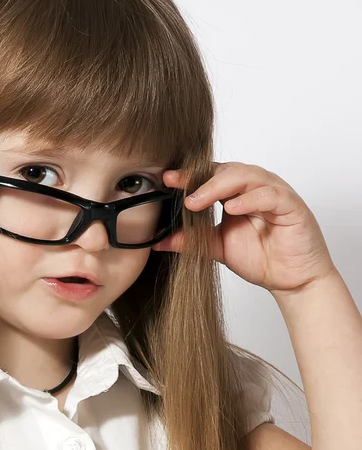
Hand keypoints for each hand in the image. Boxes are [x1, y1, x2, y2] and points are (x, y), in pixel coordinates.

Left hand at [151, 162, 336, 293]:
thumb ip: (191, 241)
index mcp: (236, 193)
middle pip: (226, 170)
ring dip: (219, 186)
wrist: (291, 280)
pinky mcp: (291, 206)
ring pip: (247, 176)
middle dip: (199, 178)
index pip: (210, 175)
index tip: (166, 179)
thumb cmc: (261, 258)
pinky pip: (270, 195)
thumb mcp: (217, 247)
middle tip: (178, 189)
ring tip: (197, 201)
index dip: (189, 175)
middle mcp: (254, 188)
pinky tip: (232, 208)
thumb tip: (159, 241)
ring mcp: (274, 194)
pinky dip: (250, 199)